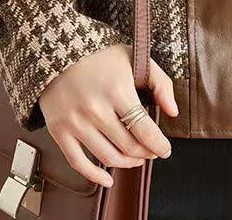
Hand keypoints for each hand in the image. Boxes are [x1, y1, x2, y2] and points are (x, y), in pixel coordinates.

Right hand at [39, 43, 178, 187]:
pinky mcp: (59, 130)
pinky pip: (78, 163)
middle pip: (128, 146)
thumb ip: (160, 82)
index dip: (159, 145)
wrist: (58, 51)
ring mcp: (76, 122)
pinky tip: (107, 180)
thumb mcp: (134, 57)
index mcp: (117, 90)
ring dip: (127, 163)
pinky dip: (95, 177)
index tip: (165, 149)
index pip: (144, 130)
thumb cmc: (100, 55)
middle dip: (146, 153)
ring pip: (107, 157)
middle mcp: (95, 109)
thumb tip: (173, 112)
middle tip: (152, 151)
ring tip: (135, 158)